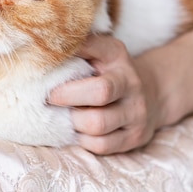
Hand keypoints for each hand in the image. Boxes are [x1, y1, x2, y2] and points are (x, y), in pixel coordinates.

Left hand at [48, 35, 161, 154]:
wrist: (150, 94)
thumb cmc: (108, 71)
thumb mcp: (96, 50)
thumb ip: (74, 46)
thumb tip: (42, 45)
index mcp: (116, 55)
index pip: (91, 48)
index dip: (65, 57)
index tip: (44, 64)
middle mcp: (130, 82)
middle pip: (99, 92)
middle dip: (66, 97)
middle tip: (49, 98)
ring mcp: (136, 112)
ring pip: (97, 124)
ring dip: (72, 122)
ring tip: (64, 115)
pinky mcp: (136, 137)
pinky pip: (101, 145)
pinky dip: (83, 140)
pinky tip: (78, 129)